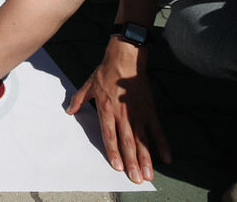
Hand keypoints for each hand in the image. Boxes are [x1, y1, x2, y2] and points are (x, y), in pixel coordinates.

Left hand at [66, 38, 170, 183]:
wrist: (126, 58)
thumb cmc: (106, 71)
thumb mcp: (89, 85)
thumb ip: (79, 99)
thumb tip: (69, 111)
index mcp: (106, 110)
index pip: (109, 135)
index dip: (113, 152)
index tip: (118, 167)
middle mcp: (122, 114)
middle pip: (127, 142)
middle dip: (132, 162)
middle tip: (136, 179)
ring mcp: (138, 113)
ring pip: (143, 140)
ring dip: (146, 158)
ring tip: (148, 174)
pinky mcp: (150, 109)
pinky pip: (157, 129)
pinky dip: (162, 143)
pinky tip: (167, 158)